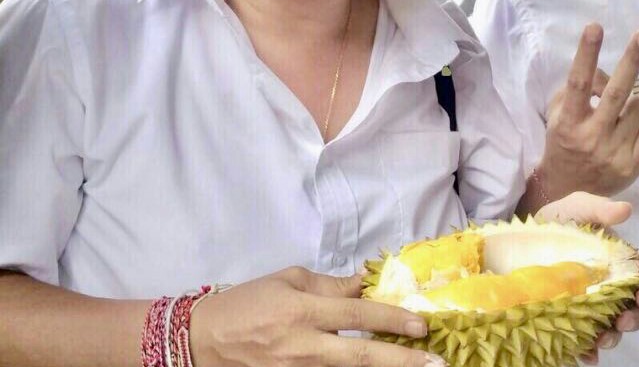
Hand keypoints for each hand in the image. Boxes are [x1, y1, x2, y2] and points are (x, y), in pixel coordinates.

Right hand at [190, 266, 441, 366]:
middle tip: (436, 361)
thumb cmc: (247, 303)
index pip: (358, 316)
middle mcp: (304, 347)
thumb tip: (366, 285)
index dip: (393, 320)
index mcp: (304, 312)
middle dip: (402, 360)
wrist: (202, 341)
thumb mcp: (288, 280)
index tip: (423, 325)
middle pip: (362, 357)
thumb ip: (330, 286)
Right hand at [538, 23, 638, 198]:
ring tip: (617, 115)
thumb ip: (579, 87)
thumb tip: (605, 72)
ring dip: (632, 101)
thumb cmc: (564, 141)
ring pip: (638, 107)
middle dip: (632, 60)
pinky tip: (624, 132)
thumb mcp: (559, 112)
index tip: (595, 27)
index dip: (586, 54)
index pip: (578, 84)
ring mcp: (614, 153)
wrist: (568, 191)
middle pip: (616, 93)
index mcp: (568, 122)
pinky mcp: (633, 166)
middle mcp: (591, 138)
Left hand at [538, 192, 638, 364]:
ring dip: (613, 337)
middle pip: (635, 309)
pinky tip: (585, 355)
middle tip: (621, 322)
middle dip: (635, 319)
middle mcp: (611, 286)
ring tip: (602, 341)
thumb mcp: (578, 207)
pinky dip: (589, 351)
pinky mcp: (573, 317)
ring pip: (613, 328)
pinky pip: (586, 339)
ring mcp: (593, 304)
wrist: (524, 234)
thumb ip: (600, 208)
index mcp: (620, 261)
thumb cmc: (559, 219)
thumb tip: (627, 210)